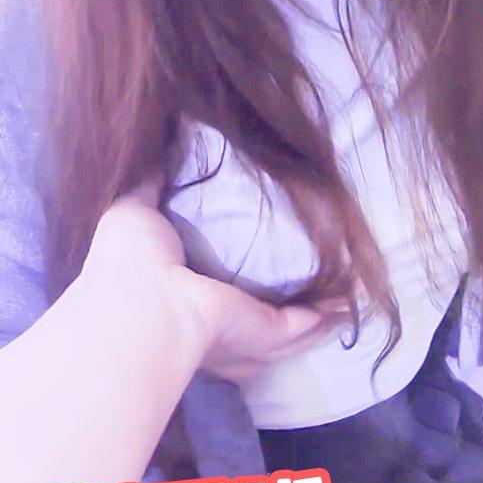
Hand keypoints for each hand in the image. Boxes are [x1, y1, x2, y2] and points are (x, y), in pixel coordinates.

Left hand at [83, 175, 352, 386]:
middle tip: (313, 272)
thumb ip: (151, 184)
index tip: (257, 250)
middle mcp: (216, 322)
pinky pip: (306, 324)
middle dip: (286, 302)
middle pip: (260, 314)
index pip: (216, 288)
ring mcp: (246, 331)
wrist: (145, 301)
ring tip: (344, 289)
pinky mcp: (268, 331)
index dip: (236, 276)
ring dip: (317, 312)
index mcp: (185, 294)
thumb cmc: (133, 260)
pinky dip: (330, 315)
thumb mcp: (135, 209)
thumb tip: (162, 150)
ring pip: (290, 325)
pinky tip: (350, 303)